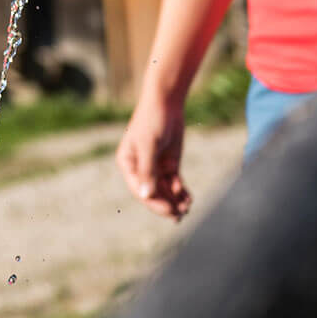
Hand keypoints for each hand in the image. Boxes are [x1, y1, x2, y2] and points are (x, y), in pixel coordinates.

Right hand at [117, 90, 191, 219]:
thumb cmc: (152, 120)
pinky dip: (181, 192)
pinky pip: (174, 183)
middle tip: (180, 216)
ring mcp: (155, 167)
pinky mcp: (169, 164)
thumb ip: (147, 171)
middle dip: (166, 205)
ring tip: (188, 207)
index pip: (139, 190)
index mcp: (127, 164)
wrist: (166, 102)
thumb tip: (145, 196)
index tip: (170, 210)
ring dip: (175, 200)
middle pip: (152, 193)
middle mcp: (140, 168)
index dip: (154, 203)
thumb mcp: (149, 145)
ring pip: (164, 190)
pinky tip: (189, 198)